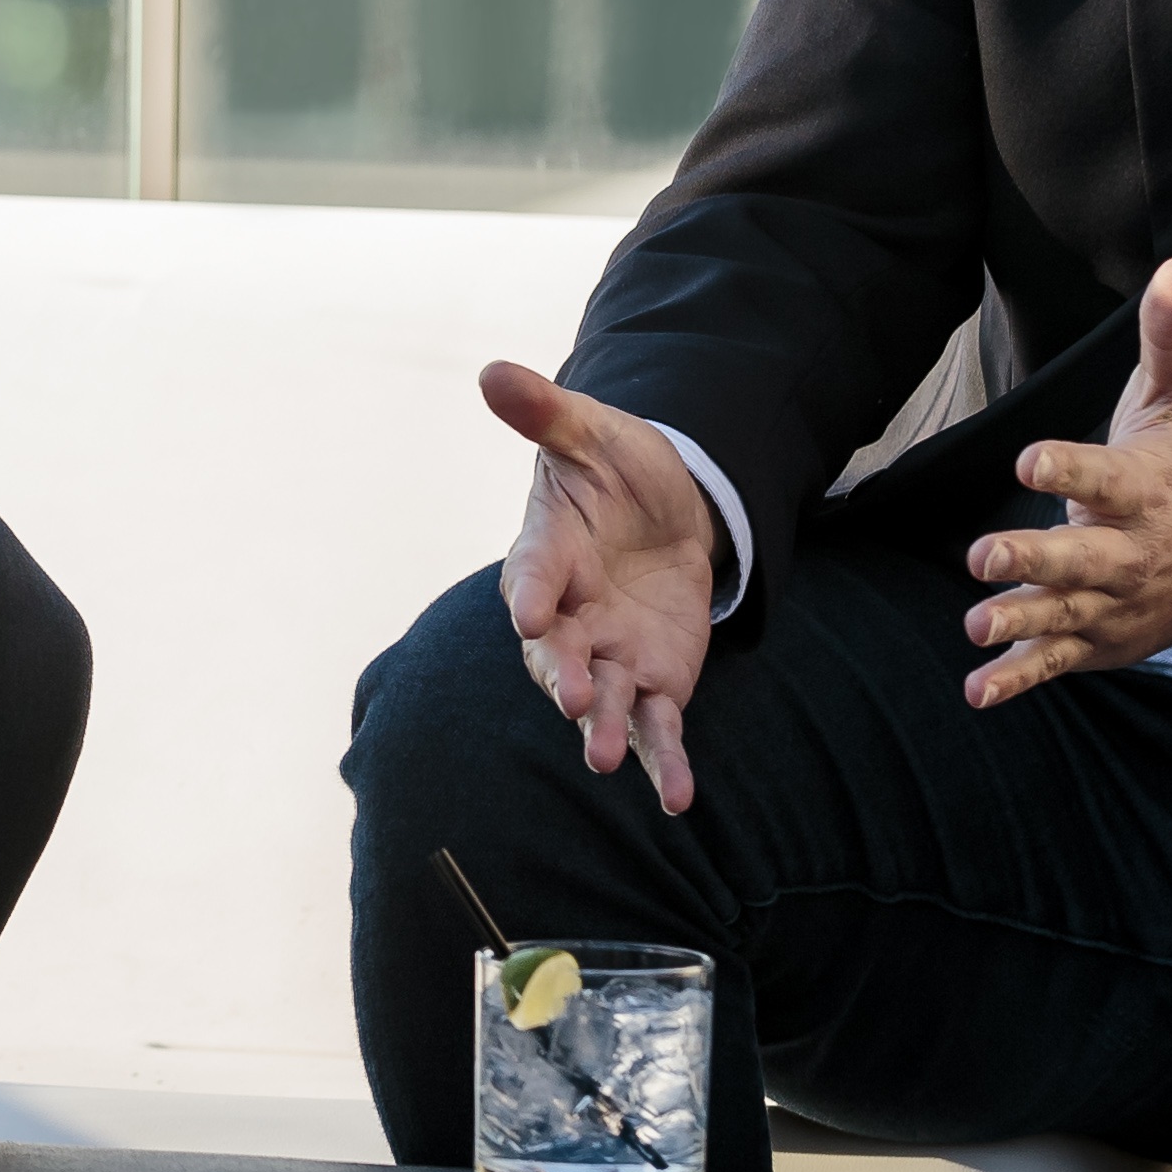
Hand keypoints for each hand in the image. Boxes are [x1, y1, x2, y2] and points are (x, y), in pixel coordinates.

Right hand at [484, 362, 724, 816]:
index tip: (530, 613)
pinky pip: (657, 729)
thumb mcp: (593, 434)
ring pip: (602, 699)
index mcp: (548, 553)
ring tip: (604, 756)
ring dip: (603, 728)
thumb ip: (548, 415)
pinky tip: (678, 800)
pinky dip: (664, 764)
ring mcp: (611, 654)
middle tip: (569, 697)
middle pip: (558, 652)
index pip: (534, 573)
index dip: (532, 592)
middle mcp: (569, 615)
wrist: (668, 508)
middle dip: (561, 675)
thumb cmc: (616, 470)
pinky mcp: (656, 681)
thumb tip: (493, 371)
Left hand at [960, 258, 1171, 709]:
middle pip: (1080, 557)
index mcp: (1142, 489)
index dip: (1066, 467)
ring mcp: (1115, 601)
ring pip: (1064, 614)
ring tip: (976, 625)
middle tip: (983, 557)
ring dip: (1019, 621)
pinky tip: (977, 690)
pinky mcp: (1100, 639)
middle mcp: (1130, 551)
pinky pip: (1057, 662)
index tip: (1028, 459)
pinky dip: (1018, 679)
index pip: (1102, 476)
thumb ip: (1168, 335)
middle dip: (1035, 559)